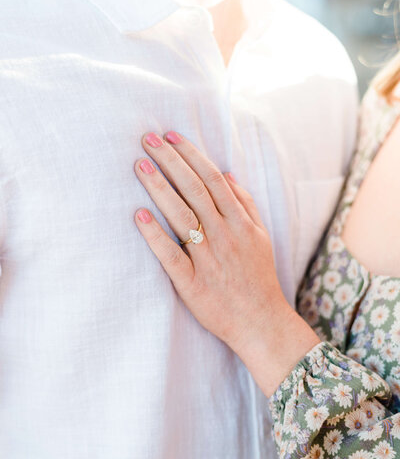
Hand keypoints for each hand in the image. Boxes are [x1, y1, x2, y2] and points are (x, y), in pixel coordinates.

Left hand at [134, 131, 319, 396]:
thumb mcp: (261, 236)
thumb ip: (245, 203)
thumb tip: (227, 173)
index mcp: (239, 222)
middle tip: (148, 139)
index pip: (212, 179)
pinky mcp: (192, 283)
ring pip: (181, 216)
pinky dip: (155, 236)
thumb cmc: (258, 277)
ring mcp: (208, 259)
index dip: (190, 155)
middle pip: (194, 190)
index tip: (171, 136)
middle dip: (170, 161)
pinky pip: (171, 256)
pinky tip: (139, 216)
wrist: (260, 322)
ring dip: (159, 188)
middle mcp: (224, 235)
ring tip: (139, 165)